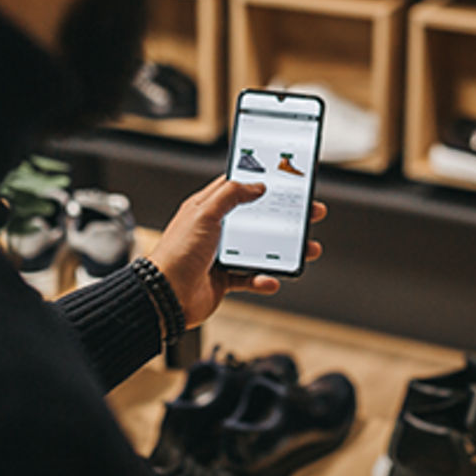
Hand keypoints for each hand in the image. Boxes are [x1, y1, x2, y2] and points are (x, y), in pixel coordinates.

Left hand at [148, 175, 326, 328]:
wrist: (166, 295)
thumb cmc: (176, 254)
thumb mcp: (203, 213)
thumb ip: (230, 195)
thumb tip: (255, 185)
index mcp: (206, 209)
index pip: (237, 188)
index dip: (261, 182)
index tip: (284, 180)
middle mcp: (215, 230)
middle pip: (257, 219)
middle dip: (284, 217)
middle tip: (309, 213)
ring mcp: (220, 255)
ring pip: (260, 249)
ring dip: (284, 251)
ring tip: (306, 250)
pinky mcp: (224, 279)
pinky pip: (251, 278)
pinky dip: (263, 279)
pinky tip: (271, 279)